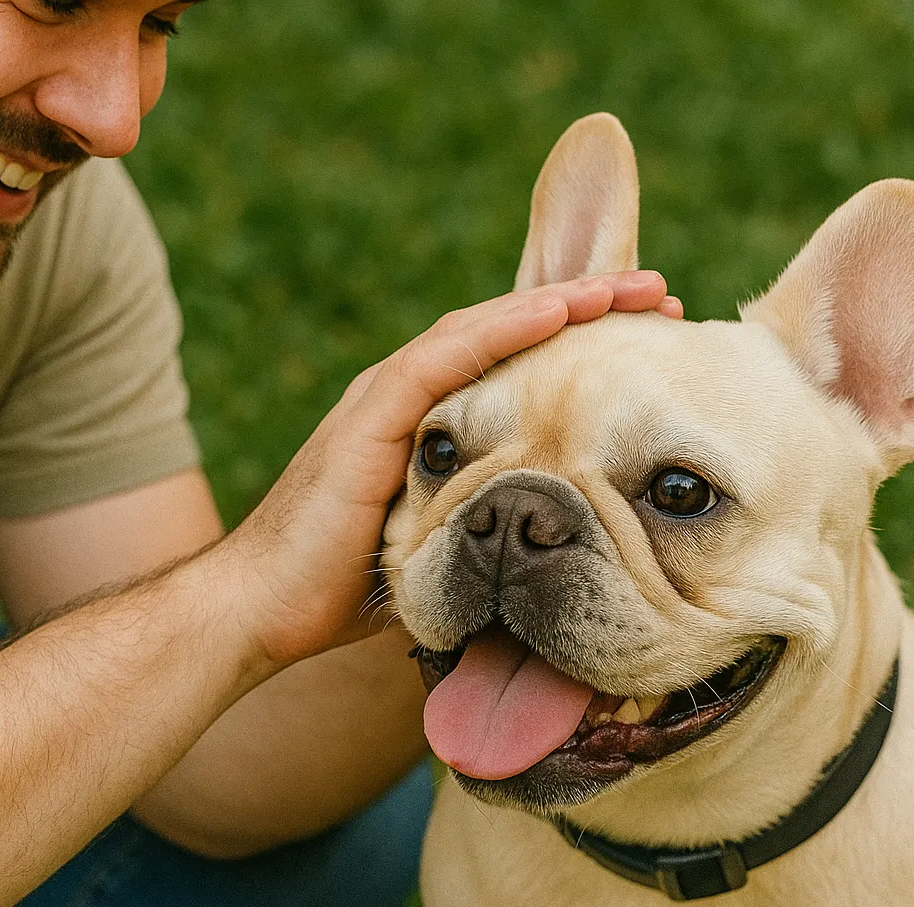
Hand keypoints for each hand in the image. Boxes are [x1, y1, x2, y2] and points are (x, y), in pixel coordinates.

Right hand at [215, 271, 680, 671]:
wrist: (255, 610)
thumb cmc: (333, 592)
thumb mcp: (430, 552)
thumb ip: (476, 531)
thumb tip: (538, 564)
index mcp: (421, 421)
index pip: (509, 361)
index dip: (577, 341)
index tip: (647, 339)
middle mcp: (404, 395)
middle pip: (505, 330)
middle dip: (583, 306)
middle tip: (658, 294)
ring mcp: (383, 399)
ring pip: (483, 328)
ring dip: (559, 303)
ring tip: (629, 288)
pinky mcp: (368, 417)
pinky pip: (445, 359)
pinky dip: (503, 329)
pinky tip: (558, 310)